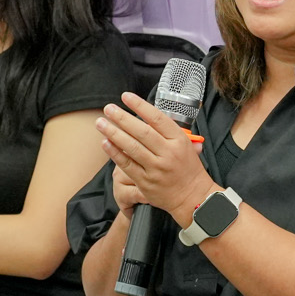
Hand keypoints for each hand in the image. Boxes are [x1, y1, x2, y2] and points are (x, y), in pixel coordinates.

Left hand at [97, 93, 214, 227]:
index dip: (140, 106)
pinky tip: (105, 143)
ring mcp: (156, 168)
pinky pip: (127, 165)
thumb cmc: (189, 170)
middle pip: (141, 131)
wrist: (193, 198)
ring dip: (114, 133)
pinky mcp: (145, 182)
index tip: (126, 97)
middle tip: (108, 108)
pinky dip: (115, 153)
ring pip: (131, 147)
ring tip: (101, 123)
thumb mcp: (189, 146)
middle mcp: (168, 153)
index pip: (157, 118)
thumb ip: (171, 131)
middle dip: (122, 118)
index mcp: (179, 141)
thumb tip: (154, 115)